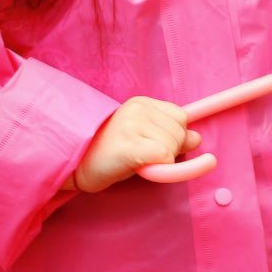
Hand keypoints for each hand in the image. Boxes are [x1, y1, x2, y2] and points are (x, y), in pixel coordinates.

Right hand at [69, 96, 200, 192]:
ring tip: (136, 160)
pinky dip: (159, 168)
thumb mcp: (144, 138)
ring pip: (173, 147)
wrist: (75, 166)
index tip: (156, 146)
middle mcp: (138, 109)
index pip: (180, 117)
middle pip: (180, 132)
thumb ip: (170, 135)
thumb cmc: (110, 153)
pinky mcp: (128, 145)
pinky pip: (165, 157)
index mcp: (142, 103)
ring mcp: (132, 125)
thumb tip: (197, 138)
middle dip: (169, 150)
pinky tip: (139, 167)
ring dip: (161, 161)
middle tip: (143, 157)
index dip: (174, 136)